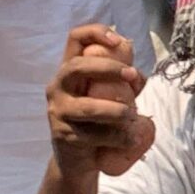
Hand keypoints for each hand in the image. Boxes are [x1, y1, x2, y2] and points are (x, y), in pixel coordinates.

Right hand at [46, 25, 152, 176]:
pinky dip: (119, 137)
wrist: (79, 160)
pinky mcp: (63, 136)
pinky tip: (130, 139)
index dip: (96, 33)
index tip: (119, 42)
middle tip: (132, 76)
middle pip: (76, 67)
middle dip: (109, 68)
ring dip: (117, 110)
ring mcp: (57, 112)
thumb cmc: (98, 121)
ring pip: (87, 106)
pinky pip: (95, 135)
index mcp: (70, 71)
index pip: (75, 39)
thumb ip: (125, 81)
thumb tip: (137, 74)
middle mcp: (57, 87)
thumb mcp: (112, 95)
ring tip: (133, 116)